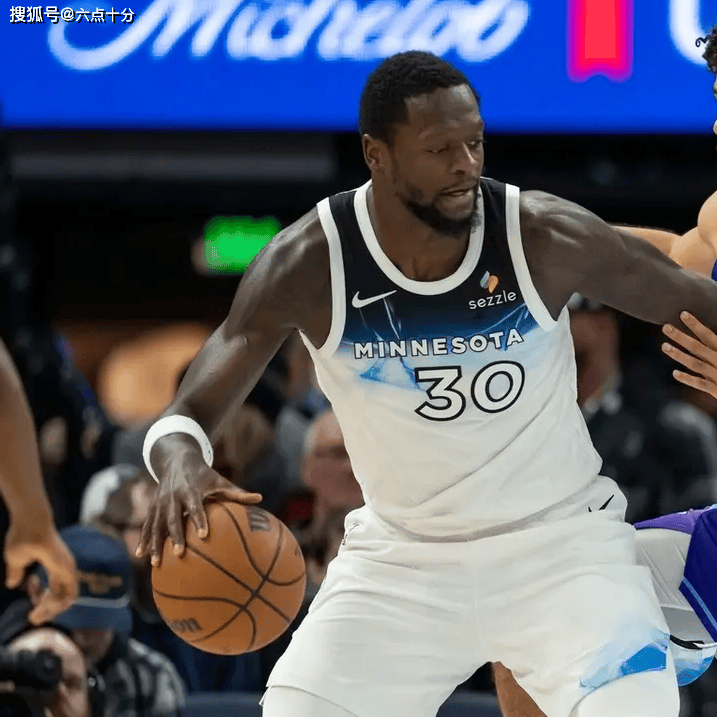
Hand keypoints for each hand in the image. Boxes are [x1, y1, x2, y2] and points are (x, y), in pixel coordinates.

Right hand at [4, 519, 77, 624]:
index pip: (57, 592)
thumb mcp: (16, 561)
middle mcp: (65, 570)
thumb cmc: (22, 537)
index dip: (45, 605)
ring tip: (35, 614)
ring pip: (68, 600)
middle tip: (33, 616)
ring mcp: (67, 569)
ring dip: (51, 611)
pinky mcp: (67, 569)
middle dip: (48, 612)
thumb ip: (16, 573)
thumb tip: (12, 583)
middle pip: (63, 599)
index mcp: (55, 568)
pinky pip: (70, 595)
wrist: (29, 523)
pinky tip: (41, 607)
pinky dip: (57, 606)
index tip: (32, 610)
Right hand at [136, 460, 261, 566]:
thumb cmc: (204, 475)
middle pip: (173, 518)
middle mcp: (174, 496)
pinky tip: (141, 556)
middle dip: (175, 536)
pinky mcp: (153, 506)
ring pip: (156, 524)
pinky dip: (144, 539)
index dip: (199, 520)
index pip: (196, 506)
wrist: (177, 459)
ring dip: (155, 543)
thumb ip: (238, 493)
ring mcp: (161, 502)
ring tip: (156, 563)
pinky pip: (147, 524)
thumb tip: (260, 499)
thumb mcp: (220, 481)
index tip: (203, 535)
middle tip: (180, 554)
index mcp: (192, 490)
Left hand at [662, 312, 716, 398]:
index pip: (709, 335)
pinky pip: (700, 384)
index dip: (696, 325)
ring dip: (678, 355)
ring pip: (695, 364)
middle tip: (665, 327)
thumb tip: (710, 337)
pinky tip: (674, 373)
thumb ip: (715, 345)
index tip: (682, 314)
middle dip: (680, 337)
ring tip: (664, 346)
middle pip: (697, 347)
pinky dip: (688, 378)